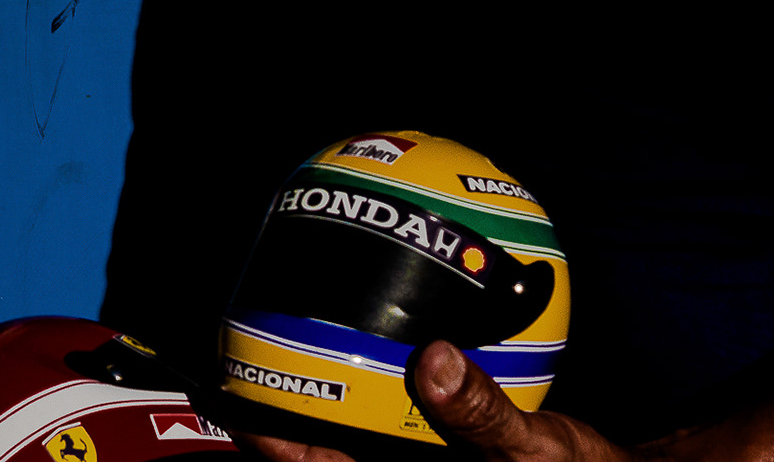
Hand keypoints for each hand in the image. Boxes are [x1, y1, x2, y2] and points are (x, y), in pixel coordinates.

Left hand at [231, 341, 634, 461]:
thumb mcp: (536, 454)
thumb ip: (483, 416)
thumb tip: (434, 364)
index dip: (274, 445)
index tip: (238, 404)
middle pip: (328, 442)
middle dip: (288, 405)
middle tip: (248, 348)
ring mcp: (420, 454)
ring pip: (357, 422)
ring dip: (329, 383)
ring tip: (292, 326)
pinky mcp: (443, 436)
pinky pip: (401, 401)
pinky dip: (382, 367)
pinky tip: (379, 325)